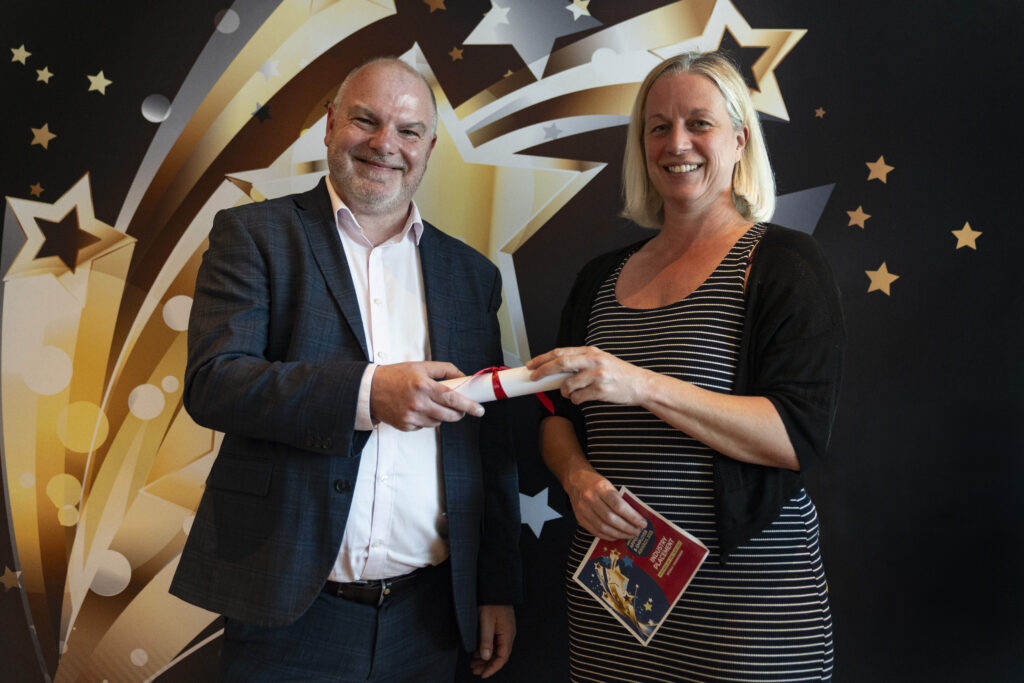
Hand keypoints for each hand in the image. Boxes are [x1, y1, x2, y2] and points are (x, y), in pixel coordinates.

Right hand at [370, 361, 483, 430]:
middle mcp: (418, 403)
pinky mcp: (405, 426)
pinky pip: (425, 426)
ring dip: (441, 415)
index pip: (452, 399)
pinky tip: (418, 409)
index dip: (469, 406)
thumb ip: (444, 370)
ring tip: (431, 404)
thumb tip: (462, 377)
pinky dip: (426, 420)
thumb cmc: (395, 376)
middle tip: (461, 409)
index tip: (479, 410)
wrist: (370, 390)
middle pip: (449, 415)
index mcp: (423, 386)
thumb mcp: (420, 366)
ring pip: (438, 422)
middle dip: (459, 413)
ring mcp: (411, 417)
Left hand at [470, 604, 514, 677]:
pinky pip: (495, 643)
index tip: (483, 675)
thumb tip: (486, 657)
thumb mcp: (486, 621)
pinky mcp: (500, 626)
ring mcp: (505, 630)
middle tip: (475, 671)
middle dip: (487, 665)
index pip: (502, 658)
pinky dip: (486, 650)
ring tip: (473, 664)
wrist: (495, 587)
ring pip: (496, 650)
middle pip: (499, 655)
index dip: (492, 668)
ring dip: (485, 658)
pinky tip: (477, 653)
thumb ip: (486, 640)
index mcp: (507, 634)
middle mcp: (508, 634)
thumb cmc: (492, 601)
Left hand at [527, 346, 648, 405]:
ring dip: (565, 391)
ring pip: (568, 385)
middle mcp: (593, 360)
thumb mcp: (600, 361)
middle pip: (560, 363)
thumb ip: (580, 362)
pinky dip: (576, 400)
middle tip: (534, 377)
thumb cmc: (619, 374)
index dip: (543, 359)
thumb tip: (554, 369)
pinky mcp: (601, 391)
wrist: (641, 385)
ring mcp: (598, 375)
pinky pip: (578, 398)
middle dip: (543, 371)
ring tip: (572, 392)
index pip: (561, 352)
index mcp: (591, 351)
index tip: (531, 365)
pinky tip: (584, 398)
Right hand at [565, 467, 645, 539]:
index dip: (632, 517)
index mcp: (600, 488)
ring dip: (619, 534)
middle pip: (611, 519)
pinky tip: (617, 536)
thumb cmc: (595, 482)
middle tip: (637, 531)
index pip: (619, 506)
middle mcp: (590, 499)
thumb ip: (619, 499)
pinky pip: (596, 532)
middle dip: (627, 528)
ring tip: (629, 535)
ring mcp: (583, 510)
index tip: (642, 523)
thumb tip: (635, 516)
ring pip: (603, 528)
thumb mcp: (609, 484)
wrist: (575, 480)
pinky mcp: (580, 519)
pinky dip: (608, 536)